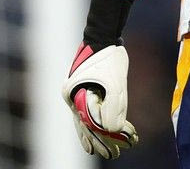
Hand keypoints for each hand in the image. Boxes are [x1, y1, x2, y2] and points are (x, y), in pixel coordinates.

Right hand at [61, 42, 138, 158]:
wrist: (103, 34)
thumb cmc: (108, 56)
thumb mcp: (115, 83)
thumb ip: (114, 106)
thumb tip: (115, 129)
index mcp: (74, 96)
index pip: (87, 125)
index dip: (101, 140)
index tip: (114, 150)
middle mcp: (73, 97)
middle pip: (86, 126)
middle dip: (100, 142)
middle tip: (114, 155)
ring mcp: (79, 94)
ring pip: (89, 120)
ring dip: (101, 135)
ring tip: (111, 150)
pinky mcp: (88, 90)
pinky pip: (93, 110)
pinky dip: (101, 121)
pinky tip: (106, 132)